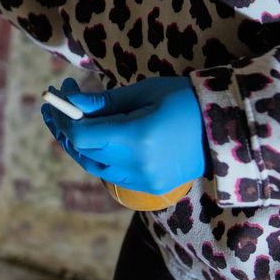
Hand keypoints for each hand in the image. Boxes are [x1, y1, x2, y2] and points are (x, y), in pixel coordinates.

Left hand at [41, 76, 207, 194]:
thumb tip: (69, 102)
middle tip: (56, 104)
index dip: (63, 117)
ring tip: (70, 117)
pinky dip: (96, 155)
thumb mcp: (142, 93)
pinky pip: (110, 173)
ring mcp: (144, 180)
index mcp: (136, 139)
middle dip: (64, 126)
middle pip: (82, 151)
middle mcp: (137, 166)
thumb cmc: (183, 100)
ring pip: (93, 165)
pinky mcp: (150, 186)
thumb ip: (103, 102)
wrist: (225, 128)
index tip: (54, 95)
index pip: (81, 135)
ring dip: (77, 142)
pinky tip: (93, 135)